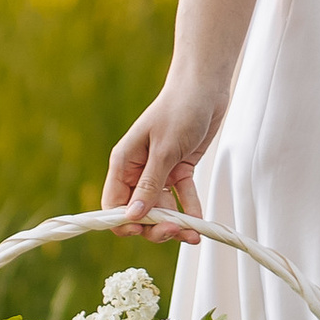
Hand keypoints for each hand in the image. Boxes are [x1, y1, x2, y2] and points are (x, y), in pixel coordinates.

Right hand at [102, 65, 224, 238]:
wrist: (206, 86)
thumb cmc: (180, 109)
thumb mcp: (164, 149)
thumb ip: (150, 185)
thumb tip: (133, 216)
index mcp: (124, 163)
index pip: (113, 205)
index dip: (124, 223)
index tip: (142, 231)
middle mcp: (138, 171)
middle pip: (139, 212)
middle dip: (154, 226)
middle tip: (174, 230)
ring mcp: (160, 172)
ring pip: (161, 208)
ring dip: (175, 223)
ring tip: (193, 233)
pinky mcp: (180, 170)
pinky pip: (182, 197)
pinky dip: (190, 210)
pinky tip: (199, 223)